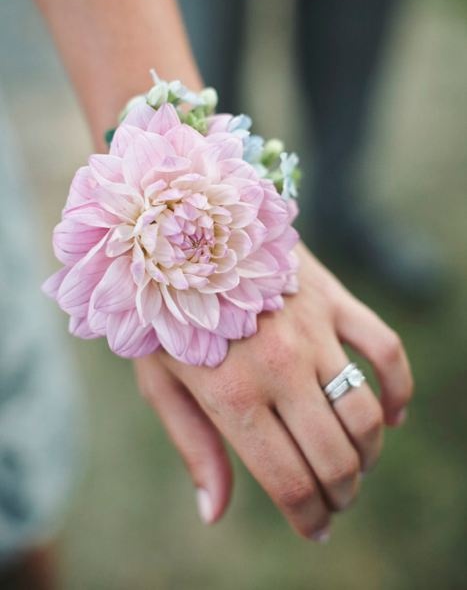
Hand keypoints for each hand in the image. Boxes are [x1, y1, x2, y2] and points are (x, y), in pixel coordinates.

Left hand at [134, 242, 412, 539]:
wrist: (181, 233)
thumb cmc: (165, 313)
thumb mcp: (160, 381)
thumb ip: (193, 446)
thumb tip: (215, 513)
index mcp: (231, 395)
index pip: (288, 480)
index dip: (309, 517)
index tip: (314, 528)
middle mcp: (279, 367)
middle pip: (335, 458)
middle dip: (341, 495)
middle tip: (334, 502)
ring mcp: (311, 331)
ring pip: (365, 414)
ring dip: (368, 454)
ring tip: (354, 464)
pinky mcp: (333, 301)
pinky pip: (386, 350)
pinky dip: (400, 389)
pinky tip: (392, 415)